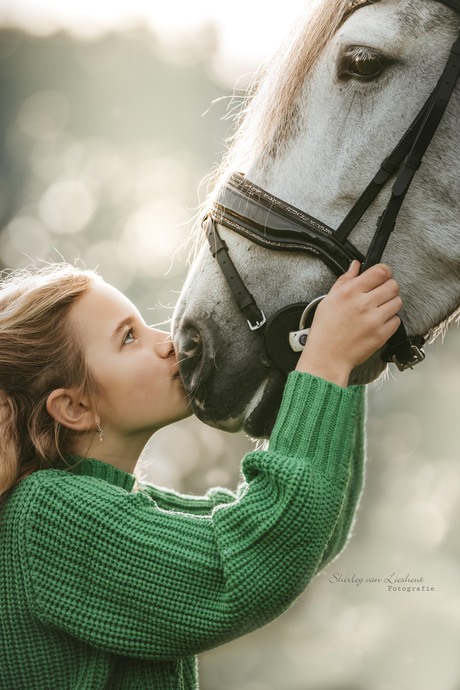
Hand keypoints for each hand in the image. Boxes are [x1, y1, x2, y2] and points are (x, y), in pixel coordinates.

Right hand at [296, 261, 401, 385]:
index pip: (380, 271)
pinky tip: (378, 323)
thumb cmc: (325, 330)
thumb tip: (355, 265)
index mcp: (350, 292)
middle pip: (393, 285)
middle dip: (389, 287)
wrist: (327, 356)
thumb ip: (345, 280)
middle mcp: (364, 303)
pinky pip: (397, 320)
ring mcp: (374, 319)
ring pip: (397, 302)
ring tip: (379, 310)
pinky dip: (390, 321)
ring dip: (390, 304)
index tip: (382, 276)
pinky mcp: (382, 334)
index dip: (384, 271)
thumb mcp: (329, 299)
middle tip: (381, 294)